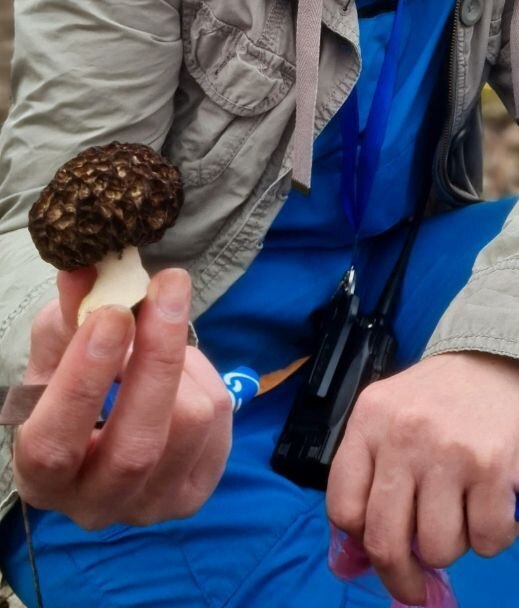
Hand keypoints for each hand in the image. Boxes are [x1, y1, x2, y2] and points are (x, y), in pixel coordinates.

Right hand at [13, 267, 231, 528]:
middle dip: (156, 357)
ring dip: (182, 360)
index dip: (84, 379)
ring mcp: (149, 507)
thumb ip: (70, 311)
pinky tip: (181, 366)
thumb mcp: (58, 343)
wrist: (100, 423)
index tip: (112, 314)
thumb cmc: (69, 379)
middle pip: (136, 446)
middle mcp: (93, 505)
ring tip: (163, 334)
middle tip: (165, 288)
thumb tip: (86, 270)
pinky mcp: (194, 492)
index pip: (55, 443)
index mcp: (41, 475)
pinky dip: (205, 376)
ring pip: (188, 425)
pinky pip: (220, 421)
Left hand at [326, 351, 518, 604]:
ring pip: (438, 548)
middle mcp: (403, 435)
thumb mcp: (396, 415)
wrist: (510, 356)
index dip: (360, 541)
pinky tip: (497, 506)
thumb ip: (373, 475)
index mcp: (370, 419)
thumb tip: (352, 561)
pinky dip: (495, 537)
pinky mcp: (494, 467)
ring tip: (466, 514)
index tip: (378, 551)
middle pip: (385, 540)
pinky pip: (487, 540)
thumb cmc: (448, 396)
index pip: (342, 506)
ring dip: (455, 546)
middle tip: (416, 587)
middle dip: (401, 577)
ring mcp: (448, 452)